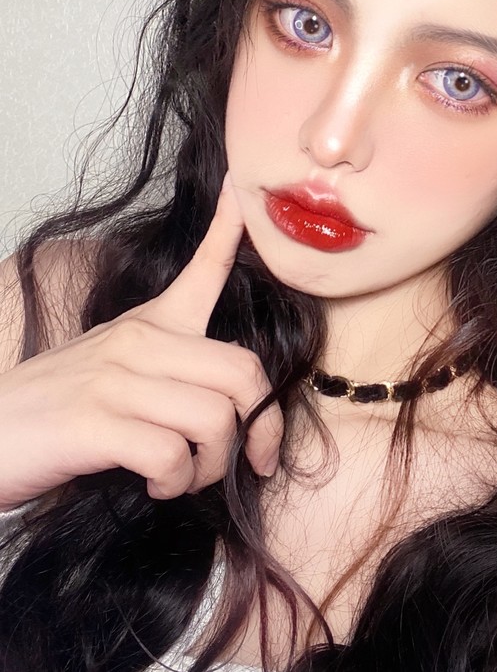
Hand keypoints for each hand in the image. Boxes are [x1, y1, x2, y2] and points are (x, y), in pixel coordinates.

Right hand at [0, 172, 281, 509]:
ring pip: (215, 419)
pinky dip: (175, 482)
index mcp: (148, 325)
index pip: (202, 271)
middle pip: (242, 372)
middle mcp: (138, 343)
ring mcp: (116, 380)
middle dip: (262, 426)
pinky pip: (171, 455)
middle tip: (251, 459)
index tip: (238, 190)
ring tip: (185, 476)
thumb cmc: (56, 411)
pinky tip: (155, 484)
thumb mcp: (113, 368)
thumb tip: (231, 408)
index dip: (228, 230)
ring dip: (212, 466)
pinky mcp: (95, 423)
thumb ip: (169, 371)